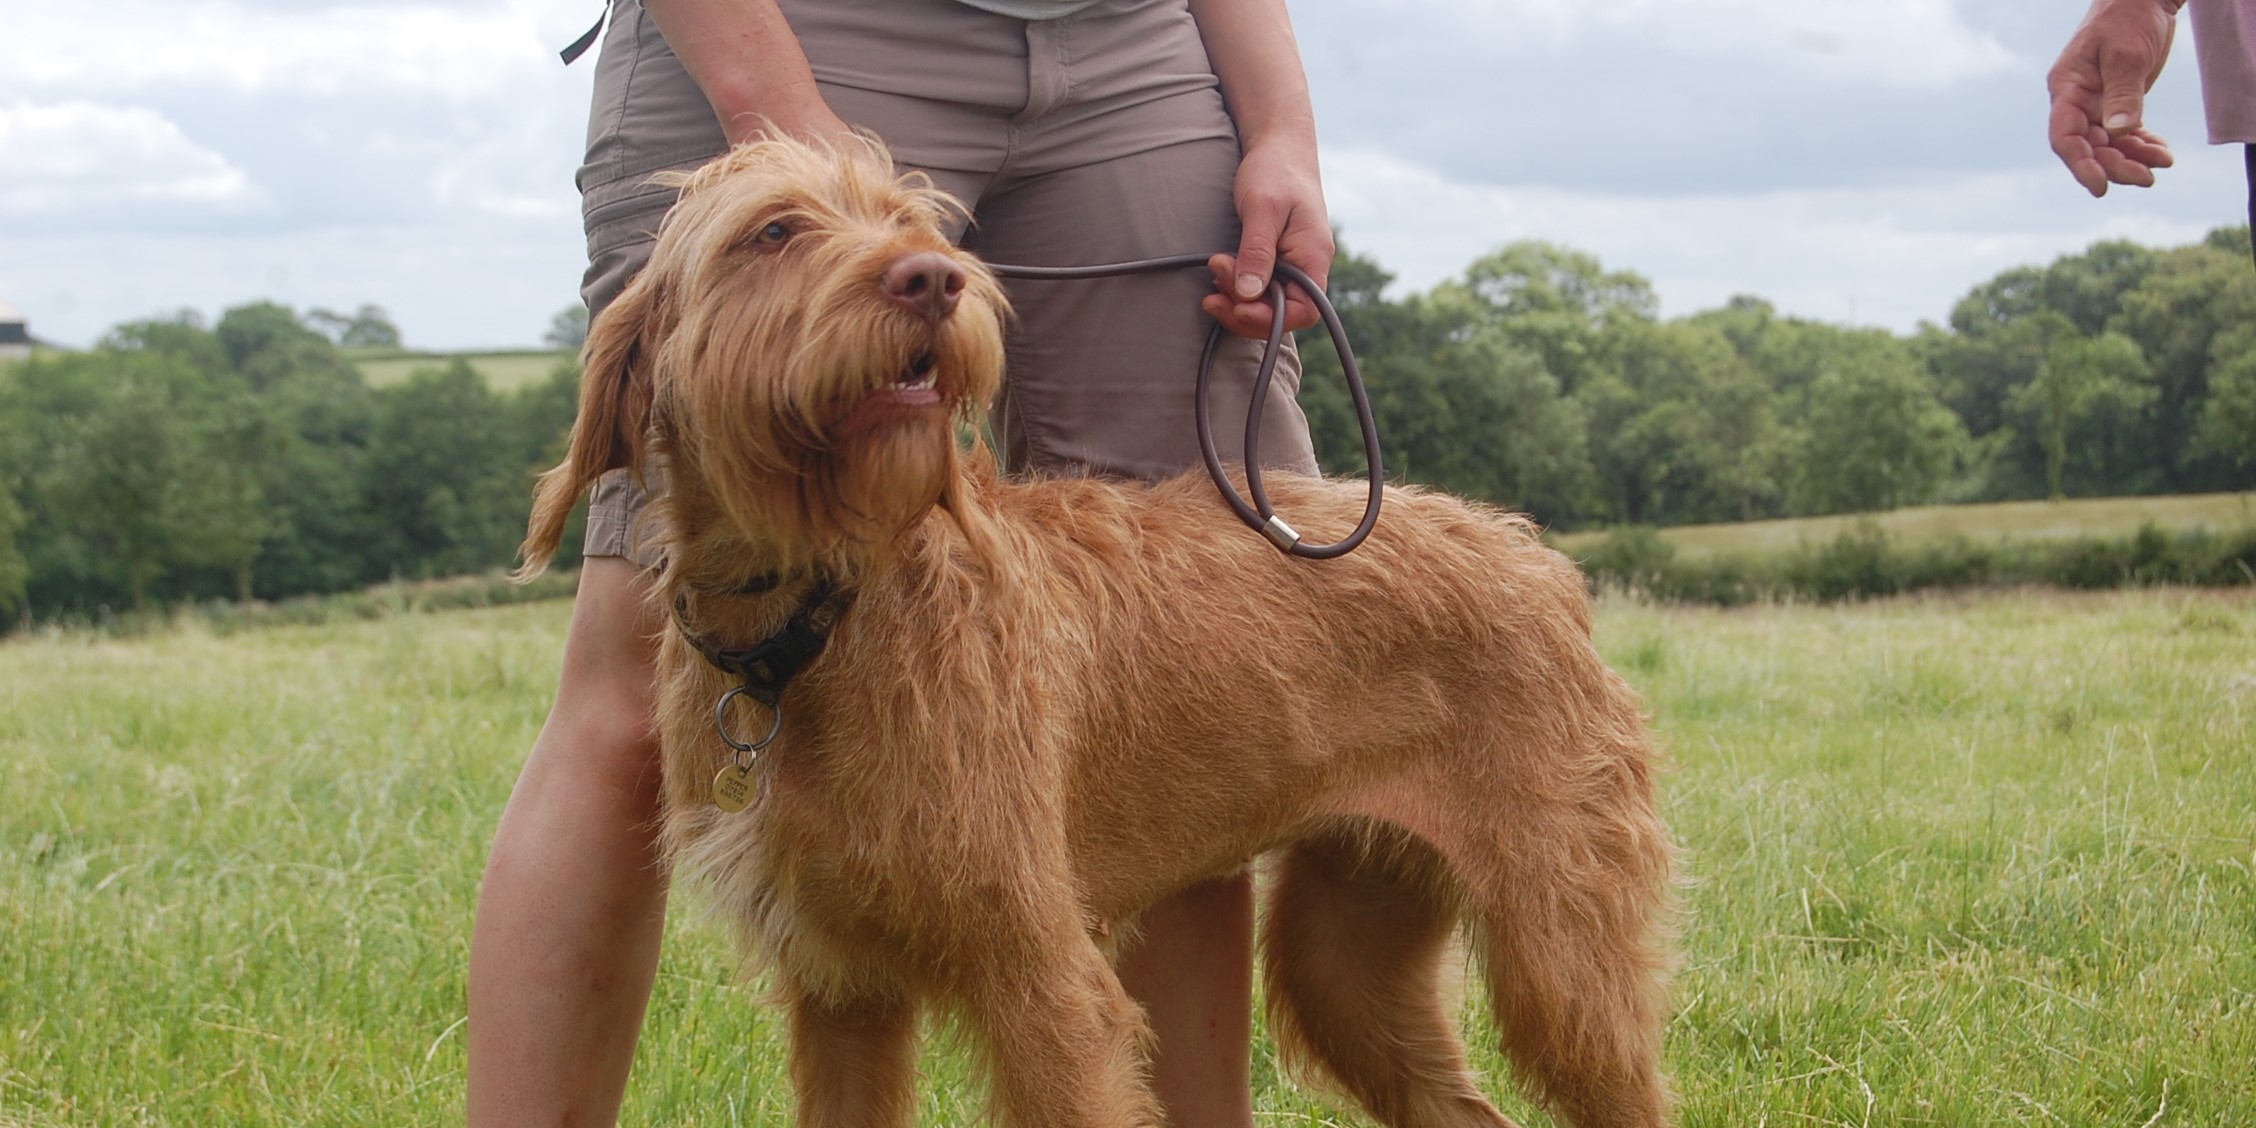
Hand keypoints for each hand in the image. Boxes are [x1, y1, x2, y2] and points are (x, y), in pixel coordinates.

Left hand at [1202, 137, 1333, 337]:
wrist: (1277, 146)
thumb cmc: (1275, 170)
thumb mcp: (1263, 209)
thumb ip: (1257, 252)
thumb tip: (1249, 294)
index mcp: (1314, 257)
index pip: (1304, 311)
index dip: (1270, 319)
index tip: (1237, 306)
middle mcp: (1306, 267)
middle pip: (1281, 314)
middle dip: (1243, 308)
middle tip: (1214, 285)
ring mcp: (1291, 265)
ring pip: (1265, 303)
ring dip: (1235, 298)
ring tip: (1215, 268)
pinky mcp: (1274, 261)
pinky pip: (1257, 287)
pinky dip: (1236, 287)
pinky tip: (1220, 271)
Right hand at [2047, 0, 2183, 196]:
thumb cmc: (2128, 17)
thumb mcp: (2127, 54)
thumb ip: (2123, 94)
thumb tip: (2120, 133)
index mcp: (2068, 88)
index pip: (2065, 136)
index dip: (2080, 164)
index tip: (2101, 186)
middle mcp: (2077, 100)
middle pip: (2089, 146)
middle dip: (2116, 165)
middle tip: (2147, 178)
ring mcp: (2097, 102)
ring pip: (2109, 143)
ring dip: (2132, 159)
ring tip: (2162, 164)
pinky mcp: (2118, 100)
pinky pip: (2126, 133)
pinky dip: (2142, 145)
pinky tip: (2160, 152)